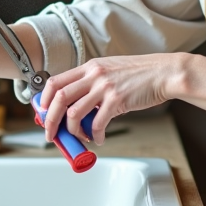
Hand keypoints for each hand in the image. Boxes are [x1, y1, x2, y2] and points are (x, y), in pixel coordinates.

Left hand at [38, 53, 183, 144]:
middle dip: (50, 120)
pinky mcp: (117, 100)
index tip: (43, 113)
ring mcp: (105, 87)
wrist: (163, 73)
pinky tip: (99, 138)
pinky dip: (95, 135)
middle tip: (51, 133)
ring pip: (75, 113)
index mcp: (89, 67)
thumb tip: (77, 107)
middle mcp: (94, 75)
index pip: (55, 82)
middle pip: (59, 98)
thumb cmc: (139, 74)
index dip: (44, 100)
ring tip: (81, 137)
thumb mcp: (110, 71)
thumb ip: (92, 84)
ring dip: (73, 131)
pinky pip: (97, 123)